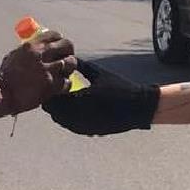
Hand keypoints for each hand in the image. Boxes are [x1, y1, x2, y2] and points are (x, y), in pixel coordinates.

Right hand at [0, 31, 76, 113]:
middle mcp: (41, 56)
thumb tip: (42, 48)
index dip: (60, 40)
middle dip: (68, 51)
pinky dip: (65, 84)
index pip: (54, 35)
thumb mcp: (15, 55)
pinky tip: (59, 86)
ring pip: (70, 63)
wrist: (3, 93)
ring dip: (68, 68)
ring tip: (63, 72)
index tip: (60, 45)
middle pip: (67, 46)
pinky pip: (67, 82)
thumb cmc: (5, 76)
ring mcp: (48, 71)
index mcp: (31, 46)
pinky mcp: (52, 86)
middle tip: (66, 57)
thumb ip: (30, 50)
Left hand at [43, 60, 158, 135]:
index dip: (50, 90)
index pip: (54, 98)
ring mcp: (84, 126)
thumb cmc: (120, 87)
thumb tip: (68, 57)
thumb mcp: (99, 73)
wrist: (139, 107)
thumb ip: (81, 67)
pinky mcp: (89, 132)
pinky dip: (69, 118)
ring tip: (65, 100)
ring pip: (61, 120)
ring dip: (60, 111)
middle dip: (53, 101)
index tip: (52, 82)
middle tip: (55, 91)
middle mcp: (80, 116)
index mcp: (80, 99)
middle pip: (54, 111)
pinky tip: (74, 108)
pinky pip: (71, 125)